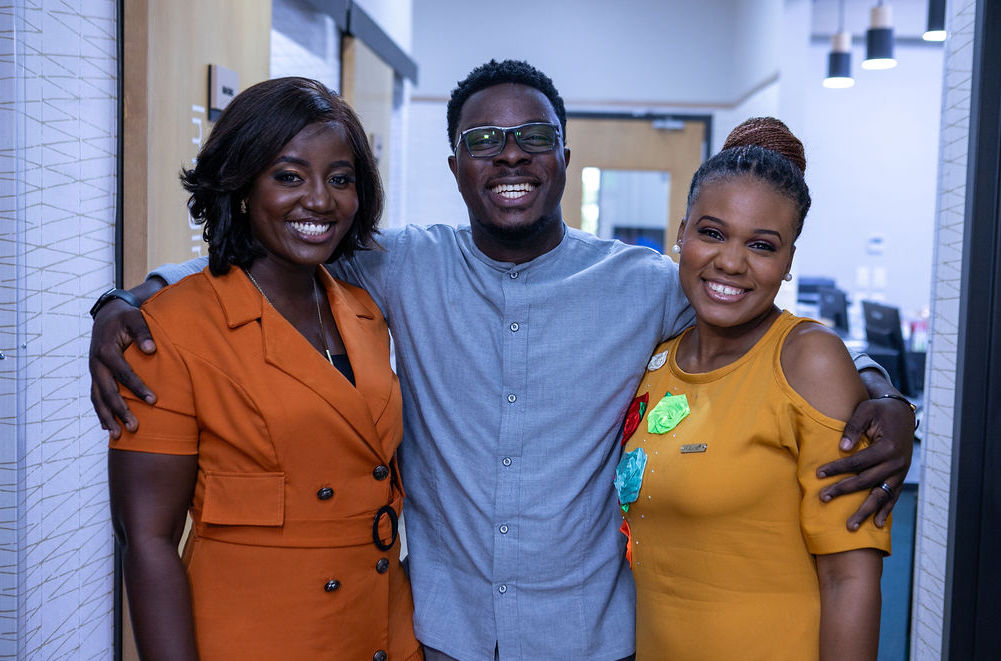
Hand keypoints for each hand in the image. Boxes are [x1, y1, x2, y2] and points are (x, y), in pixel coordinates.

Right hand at [89, 298, 156, 437]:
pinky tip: (108, 427)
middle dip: (120, 411)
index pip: (123, 373)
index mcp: (106, 350)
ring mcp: (94, 371)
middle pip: (107, 392)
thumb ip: (143, 332)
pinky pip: (95, 397)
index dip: (138, 388)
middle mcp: (96, 364)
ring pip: (98, 399)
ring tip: (119, 435)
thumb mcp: (135, 318)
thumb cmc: (126, 317)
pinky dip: (101, 413)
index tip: (154, 401)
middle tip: (135, 428)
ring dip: (108, 418)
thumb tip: (151, 349)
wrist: (107, 314)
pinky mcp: (95, 376)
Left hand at [817, 396, 914, 529]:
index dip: (837, 468)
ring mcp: (900, 473)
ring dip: (865, 512)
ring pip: (880, 496)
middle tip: (823, 498)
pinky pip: (893, 497)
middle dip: (843, 491)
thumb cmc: (879, 409)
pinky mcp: (900, 477)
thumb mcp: (865, 411)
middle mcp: (896, 463)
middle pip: (866, 481)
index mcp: (888, 448)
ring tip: (850, 526)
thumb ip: (853, 428)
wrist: (902, 412)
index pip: (857, 462)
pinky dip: (885, 510)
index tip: (818, 474)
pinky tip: (876, 524)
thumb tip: (842, 448)